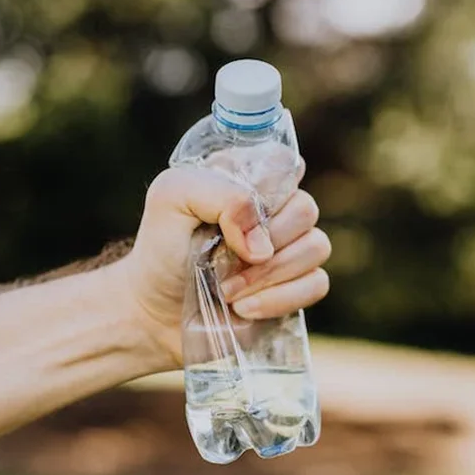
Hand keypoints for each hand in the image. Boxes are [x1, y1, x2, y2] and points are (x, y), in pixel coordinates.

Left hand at [115, 159, 330, 369]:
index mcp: (248, 180)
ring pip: (317, 248)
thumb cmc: (162, 249)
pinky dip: (281, 299)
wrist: (157, 309)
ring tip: (227, 291)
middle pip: (306, 209)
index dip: (268, 192)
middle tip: (224, 263)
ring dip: (269, 275)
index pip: (285, 164)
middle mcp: (274, 210)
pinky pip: (317, 285)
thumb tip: (263, 242)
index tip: (233, 218)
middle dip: (267, 242)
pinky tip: (245, 309)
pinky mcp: (295, 287)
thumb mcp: (171, 200)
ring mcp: (289, 249)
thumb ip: (220, 194)